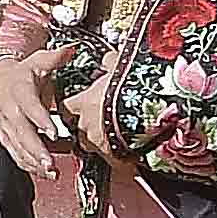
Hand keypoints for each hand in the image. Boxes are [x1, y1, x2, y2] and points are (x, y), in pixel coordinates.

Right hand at [0, 44, 78, 179]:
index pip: (28, 106)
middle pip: (21, 133)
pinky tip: (46, 173)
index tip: (53, 131)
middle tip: (51, 164)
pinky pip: (16, 154)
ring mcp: (5, 127)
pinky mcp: (6, 137)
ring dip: (33, 162)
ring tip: (52, 173)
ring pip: (17, 147)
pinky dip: (29, 165)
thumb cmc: (22, 73)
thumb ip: (55, 57)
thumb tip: (73, 48)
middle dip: (35, 150)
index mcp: (18, 91)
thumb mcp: (37, 60)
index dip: (39, 118)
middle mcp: (9, 111)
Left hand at [59, 50, 129, 170]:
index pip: (66, 107)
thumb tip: (109, 57)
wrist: (150, 107)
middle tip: (99, 121)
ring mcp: (98, 143)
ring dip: (99, 143)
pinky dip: (118, 158)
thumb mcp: (118, 65)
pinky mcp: (114, 157)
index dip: (71, 106)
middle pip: (77, 130)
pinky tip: (127, 155)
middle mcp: (86, 125)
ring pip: (91, 147)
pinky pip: (113, 161)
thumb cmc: (131, 85)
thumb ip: (109, 63)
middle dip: (84, 127)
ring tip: (113, 138)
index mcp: (83, 103)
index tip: (77, 104)